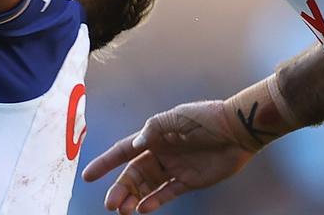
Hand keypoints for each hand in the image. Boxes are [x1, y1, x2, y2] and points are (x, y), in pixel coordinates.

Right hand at [82, 100, 259, 213]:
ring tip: (124, 211)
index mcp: (153, 135)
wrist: (236, 130)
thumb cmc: (205, 119)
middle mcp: (161, 152)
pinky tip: (143, 209)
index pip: (123, 151)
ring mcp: (174, 168)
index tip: (87, 176)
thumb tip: (135, 145)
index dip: (105, 163)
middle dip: (120, 189)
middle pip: (133, 174)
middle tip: (111, 205)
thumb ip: (152, 131)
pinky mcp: (189, 181)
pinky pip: (166, 193)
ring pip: (147, 187)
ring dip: (133, 198)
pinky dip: (154, 202)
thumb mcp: (175, 118)